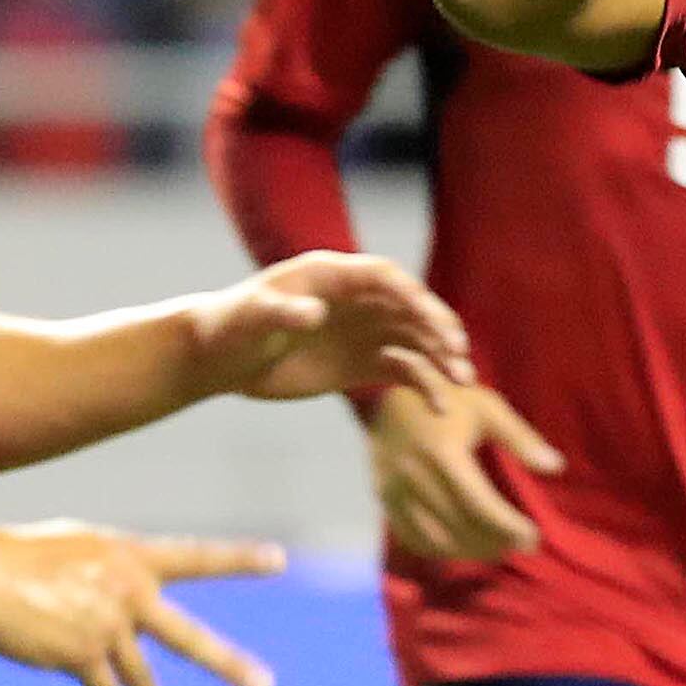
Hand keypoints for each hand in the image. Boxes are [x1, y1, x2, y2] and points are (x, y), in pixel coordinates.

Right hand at [0, 520, 285, 685]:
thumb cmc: (27, 554)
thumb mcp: (85, 547)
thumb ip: (119, 573)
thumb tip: (136, 603)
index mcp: (133, 557)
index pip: (196, 557)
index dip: (238, 559)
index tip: (279, 561)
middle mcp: (129, 593)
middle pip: (189, 638)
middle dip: (229, 666)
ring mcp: (107, 628)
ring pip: (143, 677)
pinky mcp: (80, 657)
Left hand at [197, 253, 472, 405]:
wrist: (220, 359)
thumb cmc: (229, 327)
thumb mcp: (251, 317)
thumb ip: (283, 314)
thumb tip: (315, 315)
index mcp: (333, 276)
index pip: (384, 277)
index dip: (411, 294)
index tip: (432, 316)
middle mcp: (358, 300)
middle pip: (410, 308)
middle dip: (438, 328)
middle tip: (458, 354)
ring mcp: (364, 333)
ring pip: (416, 340)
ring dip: (442, 359)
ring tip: (465, 383)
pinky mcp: (363, 365)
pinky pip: (405, 371)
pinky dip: (426, 386)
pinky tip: (443, 409)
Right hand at [367, 380, 566, 560]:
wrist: (388, 395)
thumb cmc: (446, 398)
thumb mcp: (486, 407)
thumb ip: (521, 438)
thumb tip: (556, 467)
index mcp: (443, 453)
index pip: (481, 506)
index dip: (509, 528)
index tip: (534, 537)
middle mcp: (415, 477)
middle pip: (461, 528)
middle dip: (495, 543)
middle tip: (523, 546)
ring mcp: (393, 491)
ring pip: (436, 540)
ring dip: (471, 552)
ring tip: (499, 548)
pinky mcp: (382, 500)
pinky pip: (413, 538)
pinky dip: (442, 550)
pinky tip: (465, 547)